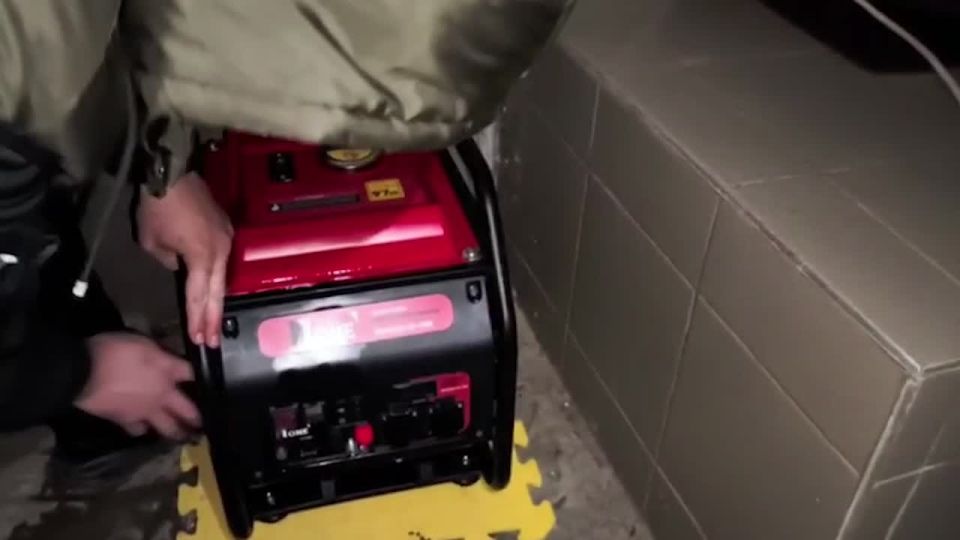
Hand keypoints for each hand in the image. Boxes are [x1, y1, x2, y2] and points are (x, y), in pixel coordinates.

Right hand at [75, 333, 200, 439]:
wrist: (81, 372)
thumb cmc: (112, 350)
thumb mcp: (141, 341)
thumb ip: (159, 352)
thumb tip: (168, 358)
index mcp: (168, 371)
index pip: (193, 375)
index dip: (204, 378)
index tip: (211, 384)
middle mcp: (162, 395)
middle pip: (188, 411)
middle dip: (198, 418)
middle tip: (205, 425)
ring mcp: (145, 411)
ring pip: (168, 428)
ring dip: (176, 432)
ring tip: (182, 437)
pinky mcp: (125, 421)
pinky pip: (139, 430)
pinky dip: (142, 430)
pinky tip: (143, 428)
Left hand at [137, 172, 232, 347]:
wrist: (171, 171)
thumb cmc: (158, 207)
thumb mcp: (152, 242)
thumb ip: (169, 262)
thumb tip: (179, 265)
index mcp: (203, 256)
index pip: (199, 294)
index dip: (197, 318)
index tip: (198, 339)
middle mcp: (221, 250)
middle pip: (217, 291)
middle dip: (213, 317)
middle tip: (212, 341)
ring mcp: (226, 238)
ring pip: (222, 276)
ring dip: (216, 298)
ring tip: (213, 320)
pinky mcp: (224, 228)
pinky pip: (222, 259)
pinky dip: (217, 277)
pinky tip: (214, 288)